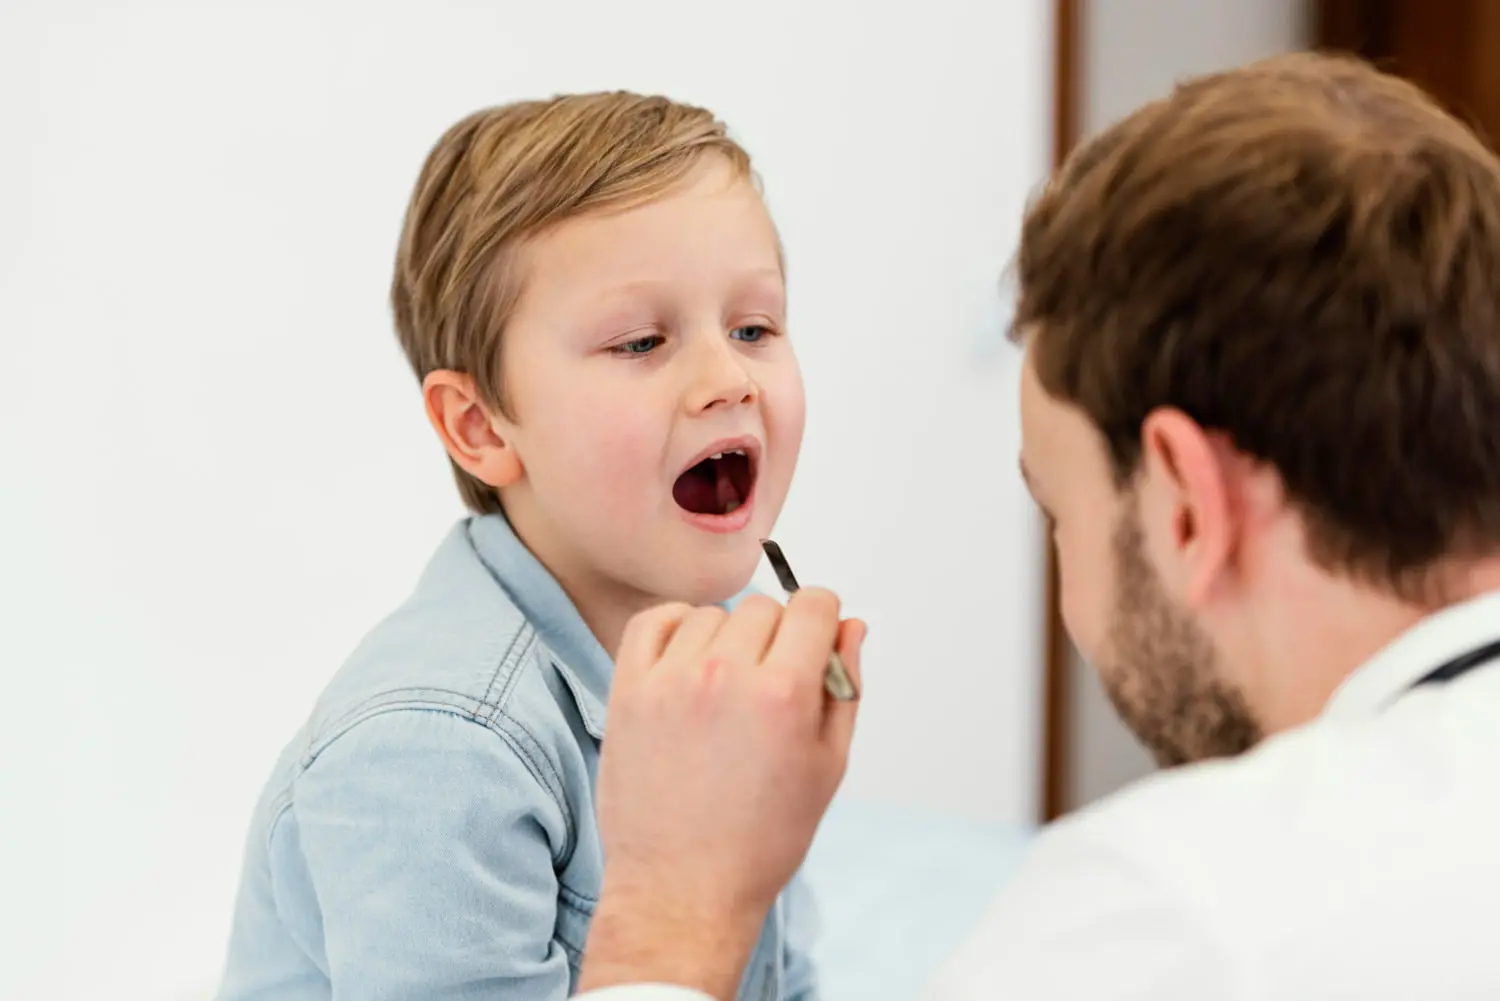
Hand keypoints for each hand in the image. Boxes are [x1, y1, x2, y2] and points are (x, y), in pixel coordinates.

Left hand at [579, 589, 865, 998]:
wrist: (682, 889)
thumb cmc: (760, 841)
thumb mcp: (827, 767)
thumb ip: (845, 687)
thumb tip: (850, 627)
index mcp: (783, 694)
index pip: (814, 604)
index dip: (823, 621)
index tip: (815, 643)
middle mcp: (725, 676)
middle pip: (765, 606)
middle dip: (778, 635)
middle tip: (771, 684)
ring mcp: (670, 681)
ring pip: (712, 613)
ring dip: (726, 637)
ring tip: (726, 688)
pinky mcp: (628, 692)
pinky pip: (653, 622)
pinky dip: (673, 628)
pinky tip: (687, 660)